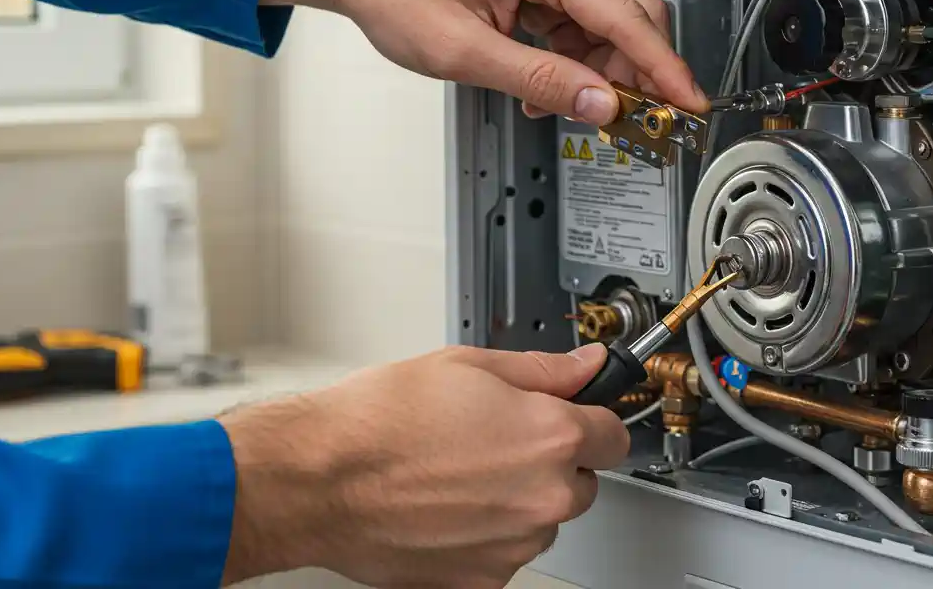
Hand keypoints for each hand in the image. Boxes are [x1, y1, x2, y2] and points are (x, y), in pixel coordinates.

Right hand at [218, 344, 628, 587]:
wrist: (318, 480)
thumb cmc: (378, 421)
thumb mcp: (468, 366)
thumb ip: (543, 370)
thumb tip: (586, 367)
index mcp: (550, 437)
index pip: (614, 435)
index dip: (592, 421)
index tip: (577, 418)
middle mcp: (543, 497)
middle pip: (580, 482)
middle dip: (551, 463)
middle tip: (494, 442)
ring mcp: (514, 545)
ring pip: (540, 520)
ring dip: (516, 501)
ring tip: (457, 474)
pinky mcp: (481, 580)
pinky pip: (504, 554)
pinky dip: (484, 536)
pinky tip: (444, 508)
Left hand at [262, 0, 708, 124]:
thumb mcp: (466, 53)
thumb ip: (541, 81)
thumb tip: (600, 103)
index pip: (625, 16)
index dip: (662, 67)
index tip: (687, 103)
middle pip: (631, 14)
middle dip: (633, 72)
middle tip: (633, 119)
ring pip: (610, 22)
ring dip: (598, 69)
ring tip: (561, 102)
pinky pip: (583, 21)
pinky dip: (576, 58)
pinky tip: (549, 83)